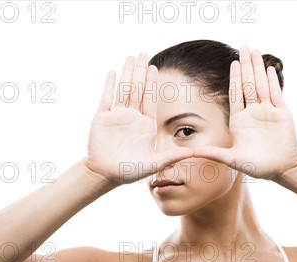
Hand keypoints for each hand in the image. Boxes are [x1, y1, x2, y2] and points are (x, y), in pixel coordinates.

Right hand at [85, 54, 193, 185]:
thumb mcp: (154, 163)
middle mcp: (132, 117)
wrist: (106, 174)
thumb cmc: (130, 171)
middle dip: (140, 71)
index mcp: (145, 124)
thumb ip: (172, 156)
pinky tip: (112, 72)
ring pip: (123, 89)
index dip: (152, 83)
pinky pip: (106, 98)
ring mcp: (117, 116)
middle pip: (137, 89)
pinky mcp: (102, 118)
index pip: (150, 99)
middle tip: (144, 53)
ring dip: (127, 73)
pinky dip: (108, 85)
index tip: (155, 67)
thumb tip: (194, 153)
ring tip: (130, 57)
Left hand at [192, 47, 296, 180]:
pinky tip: (269, 69)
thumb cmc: (257, 166)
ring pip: (262, 85)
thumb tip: (191, 153)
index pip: (236, 94)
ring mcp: (268, 111)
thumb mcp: (232, 159)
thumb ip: (213, 153)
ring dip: (258, 68)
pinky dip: (273, 81)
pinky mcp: (282, 113)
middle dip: (246, 66)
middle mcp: (253, 113)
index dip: (234, 78)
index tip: (232, 63)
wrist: (281, 169)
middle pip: (248, 84)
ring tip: (255, 51)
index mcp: (240, 120)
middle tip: (243, 47)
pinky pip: (276, 94)